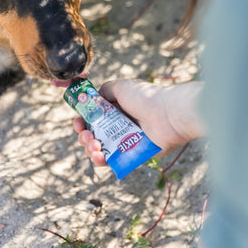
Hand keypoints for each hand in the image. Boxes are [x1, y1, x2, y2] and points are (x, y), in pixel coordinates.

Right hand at [73, 79, 205, 165]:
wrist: (168, 115)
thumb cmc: (146, 98)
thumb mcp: (121, 86)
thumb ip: (105, 90)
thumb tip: (94, 97)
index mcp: (115, 110)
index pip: (92, 119)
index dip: (82, 122)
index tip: (79, 124)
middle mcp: (119, 126)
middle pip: (93, 135)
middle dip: (84, 137)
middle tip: (87, 136)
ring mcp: (125, 141)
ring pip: (100, 149)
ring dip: (90, 149)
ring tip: (94, 147)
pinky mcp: (132, 155)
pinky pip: (113, 161)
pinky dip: (102, 160)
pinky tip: (99, 156)